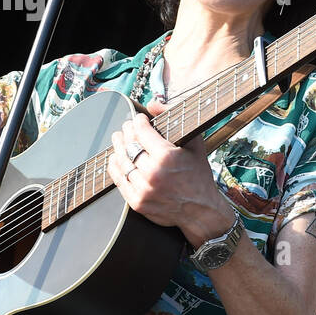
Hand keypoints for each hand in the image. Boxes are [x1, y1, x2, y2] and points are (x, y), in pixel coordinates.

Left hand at [108, 100, 234, 245]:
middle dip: (126, 132)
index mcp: (167, 157)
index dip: (138, 121)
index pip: (142, 131)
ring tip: (118, 139)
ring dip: (117, 147)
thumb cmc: (199, 176)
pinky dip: (114, 167)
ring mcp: (143, 189)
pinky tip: (115, 158)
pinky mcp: (137, 202)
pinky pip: (119, 180)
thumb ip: (176, 121)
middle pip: (129, 145)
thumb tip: (154, 104)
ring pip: (121, 162)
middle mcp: (153, 173)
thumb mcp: (195, 145)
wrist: (201, 211)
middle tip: (126, 127)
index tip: (139, 119)